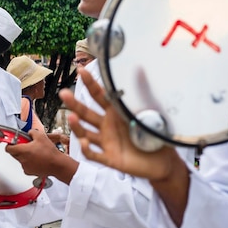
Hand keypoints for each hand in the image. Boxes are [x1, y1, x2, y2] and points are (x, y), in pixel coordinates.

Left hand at [6, 129, 77, 184]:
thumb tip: (29, 132)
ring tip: (34, 152)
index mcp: (23, 151)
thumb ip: (32, 132)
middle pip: (14, 153)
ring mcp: (25, 167)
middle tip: (26, 145)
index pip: (8, 148)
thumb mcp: (41, 136)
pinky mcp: (30, 172)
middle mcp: (22, 160)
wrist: (57, 165)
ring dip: (24, 155)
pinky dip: (29, 162)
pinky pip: (25, 165)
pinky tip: (37, 158)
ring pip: (20, 159)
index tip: (14, 142)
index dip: (10, 144)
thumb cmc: (50, 152)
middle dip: (18, 148)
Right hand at [59, 69, 179, 181]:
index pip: (99, 95)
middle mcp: (107, 126)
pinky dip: (87, 150)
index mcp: (115, 112)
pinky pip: (94, 155)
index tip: (81, 70)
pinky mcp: (110, 158)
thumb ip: (142, 90)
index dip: (90, 83)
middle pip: (87, 113)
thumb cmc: (155, 133)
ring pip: (86, 133)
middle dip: (74, 104)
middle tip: (63, 93)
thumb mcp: (151, 109)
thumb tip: (139, 67)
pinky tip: (84, 143)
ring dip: (77, 125)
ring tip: (71, 117)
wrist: (164, 160)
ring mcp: (107, 142)